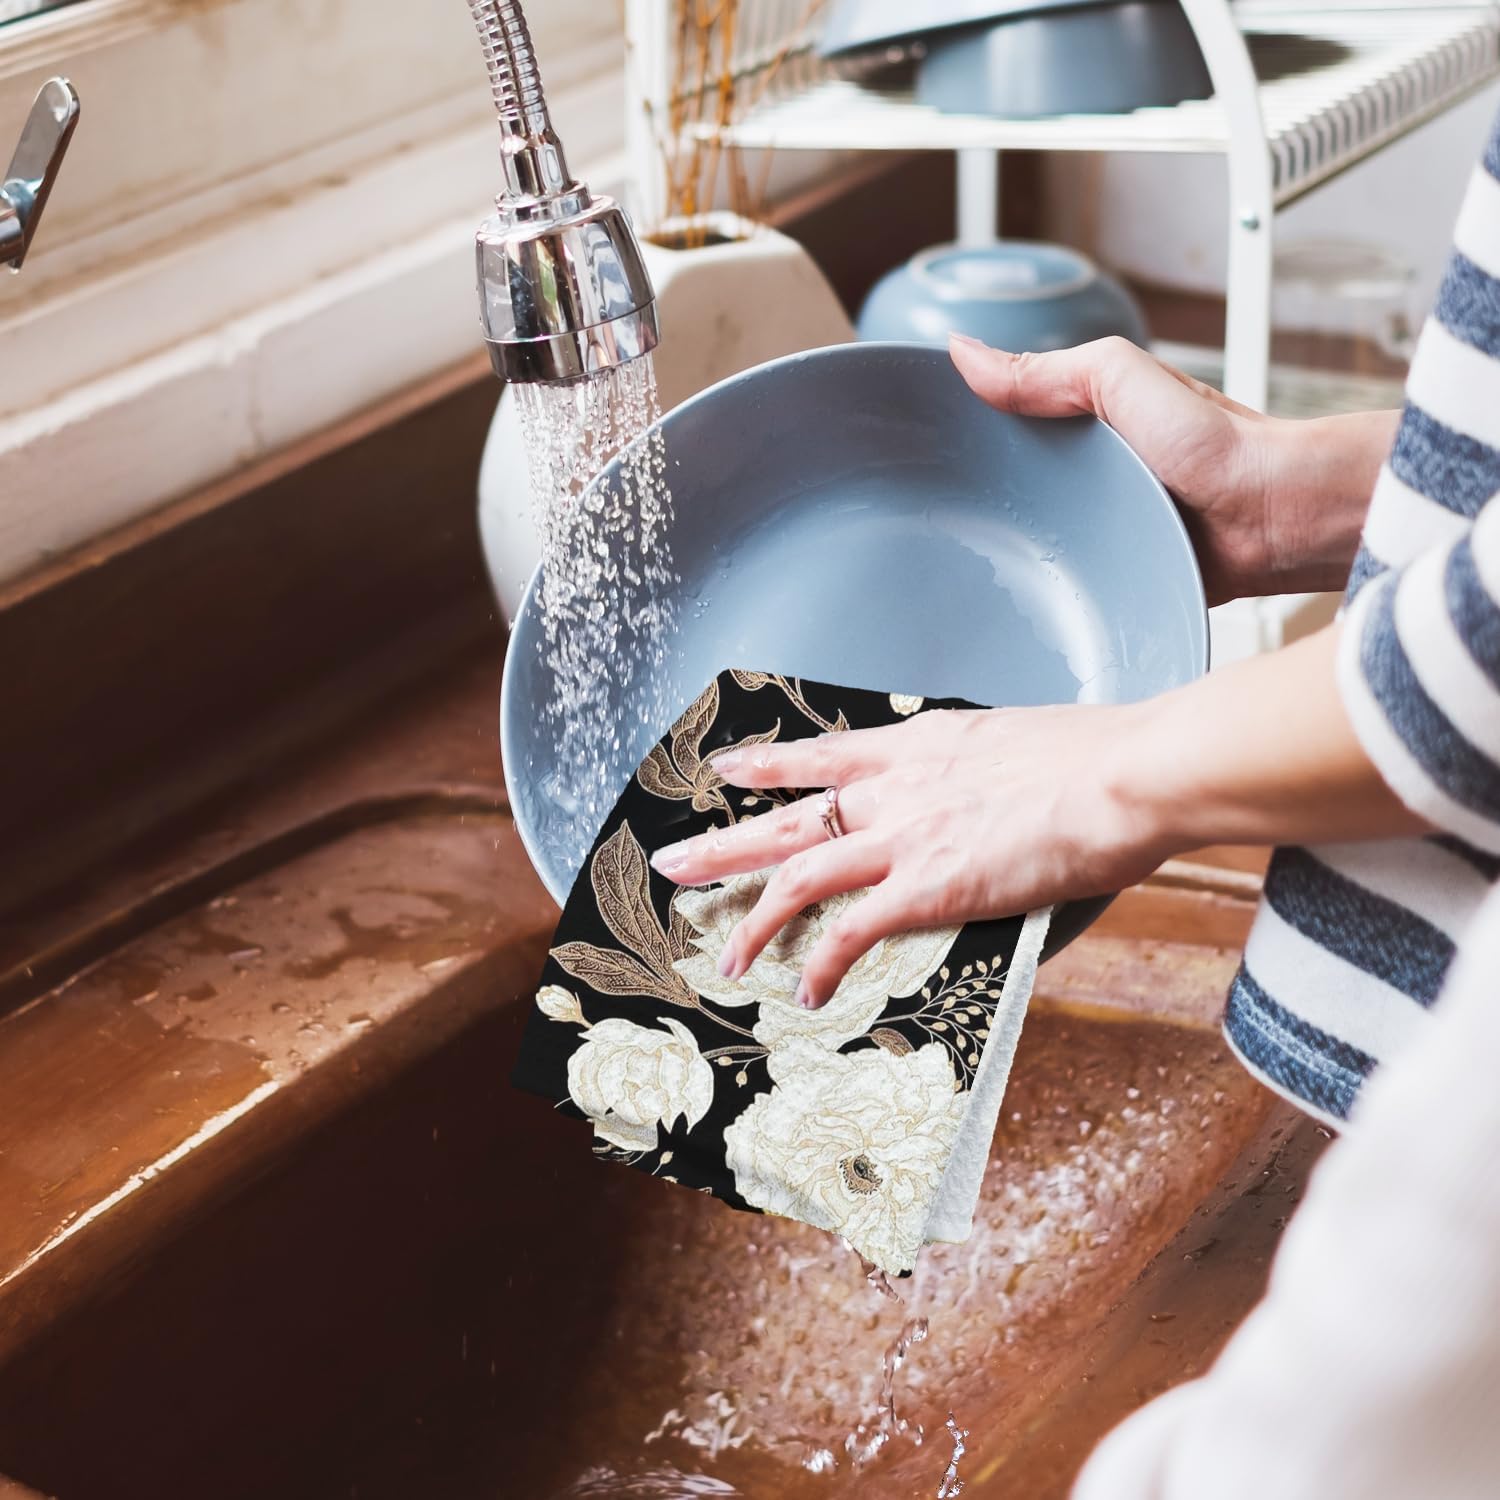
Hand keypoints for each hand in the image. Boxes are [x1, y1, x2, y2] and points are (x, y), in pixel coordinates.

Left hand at [650, 703, 1167, 1008]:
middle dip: (723, 843)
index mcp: (918, 745)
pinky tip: (805, 990)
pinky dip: (821, 963)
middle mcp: (894, 788)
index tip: (729, 766)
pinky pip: (851, 932)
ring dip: (751, 917)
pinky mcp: (926, 887)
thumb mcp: (1020, 749)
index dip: (769, 763)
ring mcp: (903, 838)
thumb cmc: (1096, 758)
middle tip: (672, 861)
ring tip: (722, 952)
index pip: (824, 756)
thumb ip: (988, 776)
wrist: (1124, 772)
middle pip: (785, 816)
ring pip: (797, 876)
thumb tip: (995, 804)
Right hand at [949, 333, 1395, 604]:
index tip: (913, 443)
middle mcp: (1091, 479)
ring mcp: (1102, 532)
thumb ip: (1049, 371)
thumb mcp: (1123, 380)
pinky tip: (1011, 597)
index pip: (1007, 423)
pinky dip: (1042, 591)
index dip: (963, 431)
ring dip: (1005, 551)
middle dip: (971, 500)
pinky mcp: (1115, 580)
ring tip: (951, 561)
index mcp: (1087, 427)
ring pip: (1031, 541)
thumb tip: (967, 353)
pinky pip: (1065, 585)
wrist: (1276, 519)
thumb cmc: (1225, 445)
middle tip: (919, 513)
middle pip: (1009, 487)